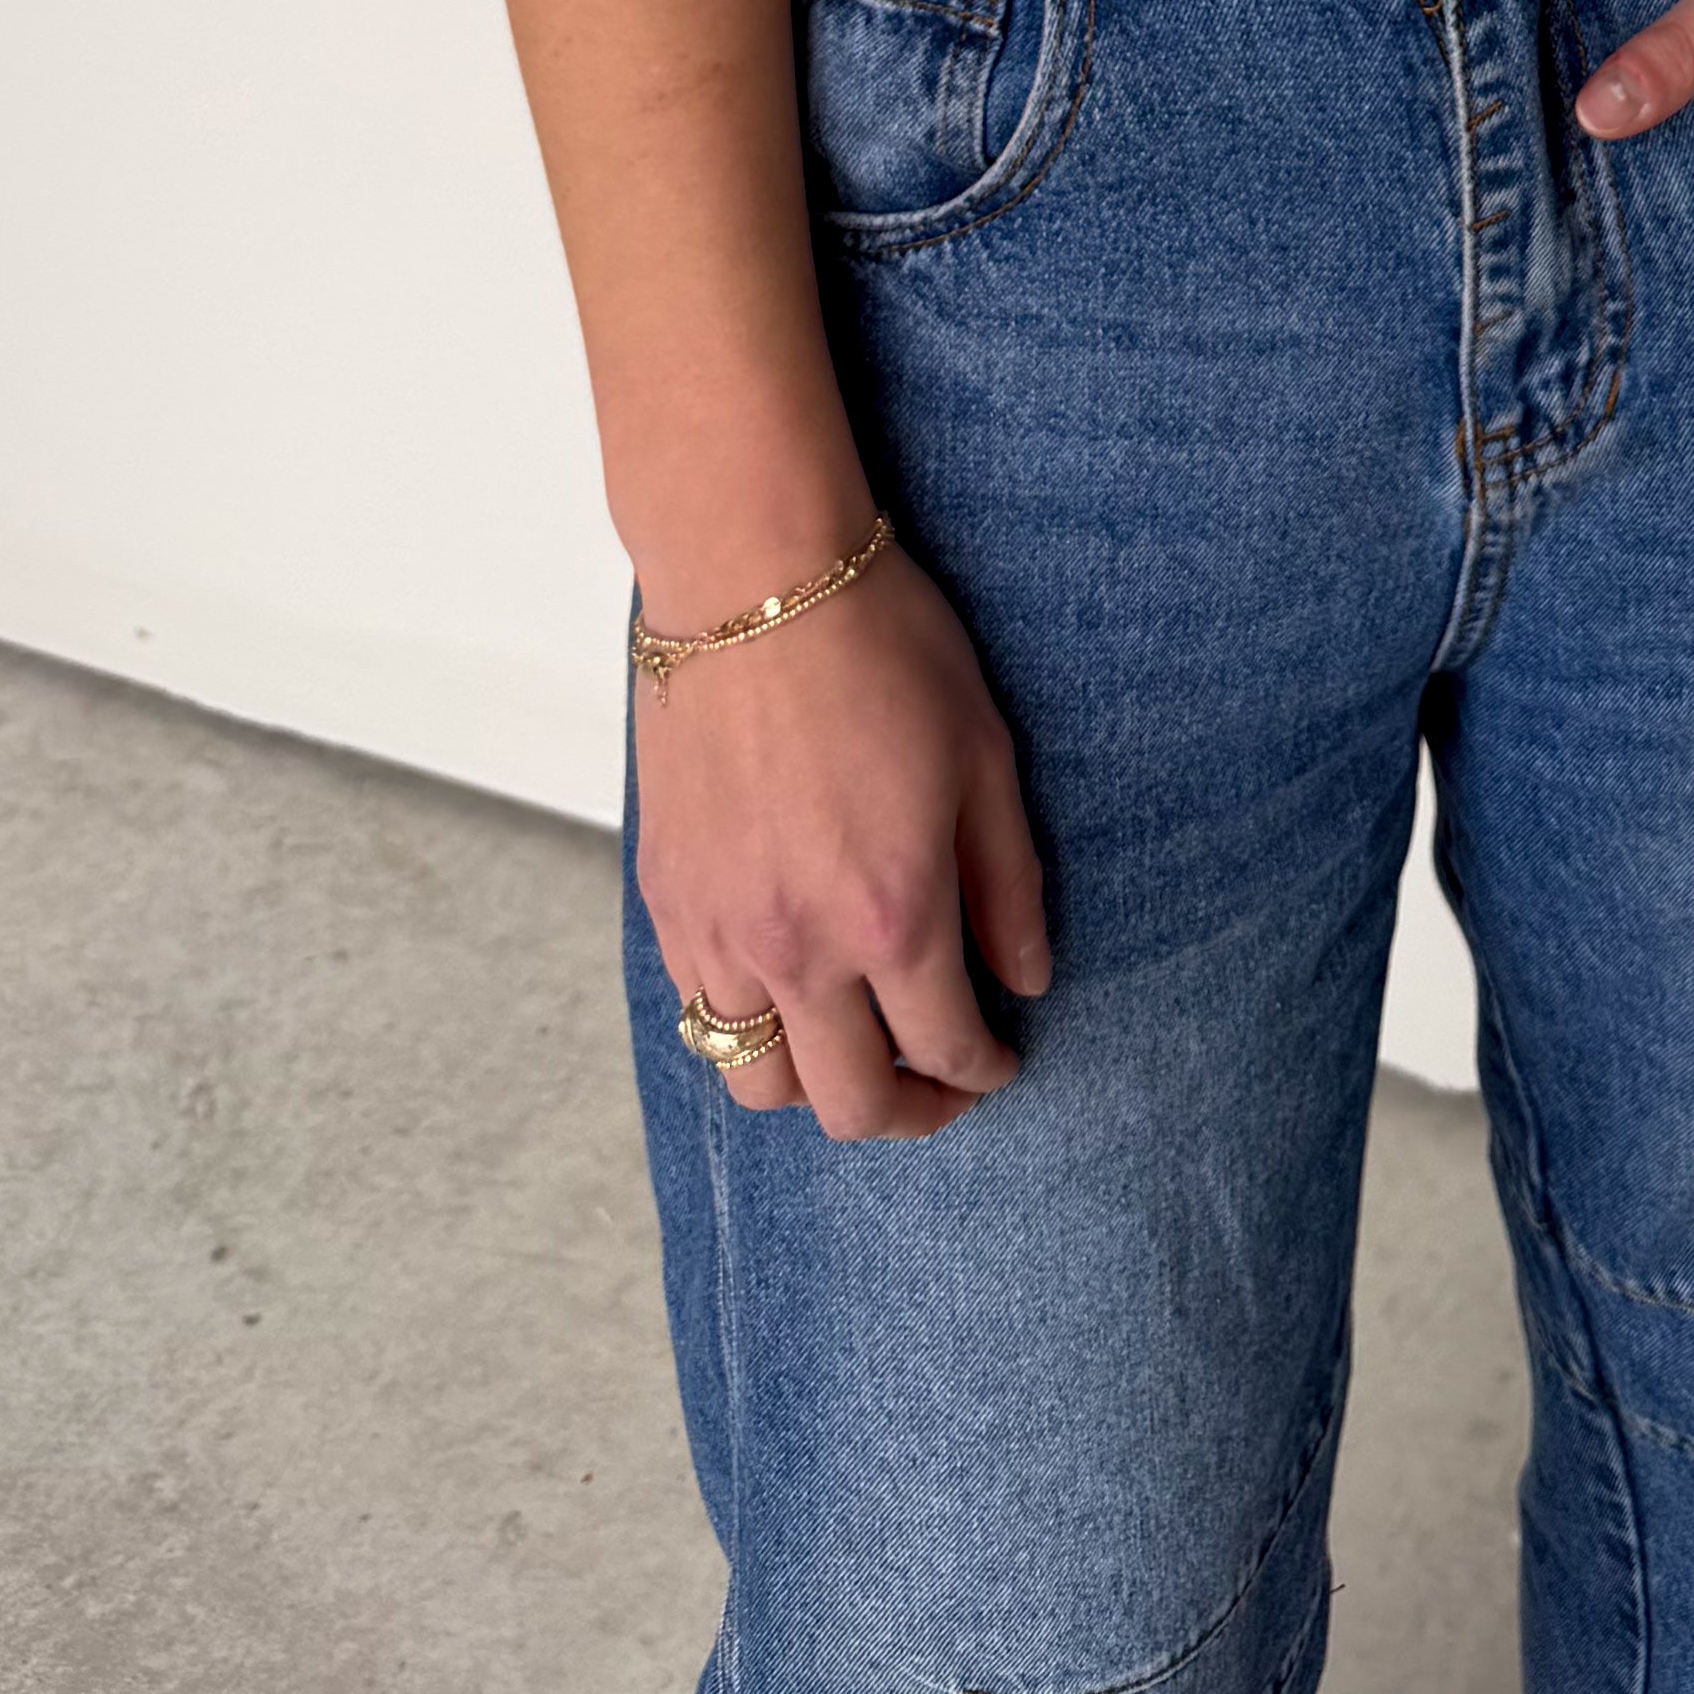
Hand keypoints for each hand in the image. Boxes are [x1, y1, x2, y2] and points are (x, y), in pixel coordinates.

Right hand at [637, 542, 1053, 1140]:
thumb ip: (1008, 884)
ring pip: (759, 1086)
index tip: (1000, 1058)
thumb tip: (1027, 978)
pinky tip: (793, 990)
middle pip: (849, 1104)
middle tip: (943, 1083)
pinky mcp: (666, 905)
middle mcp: (797, 947)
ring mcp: (719, 934)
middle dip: (911, 1112)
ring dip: (819, 1087)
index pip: (944, 1049)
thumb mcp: (985, 754)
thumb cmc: (880, 648)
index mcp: (891, 914)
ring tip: (861, 1048)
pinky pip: (702, 1018)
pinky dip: (752, 1032)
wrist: (752, 581)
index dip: (983, 1071)